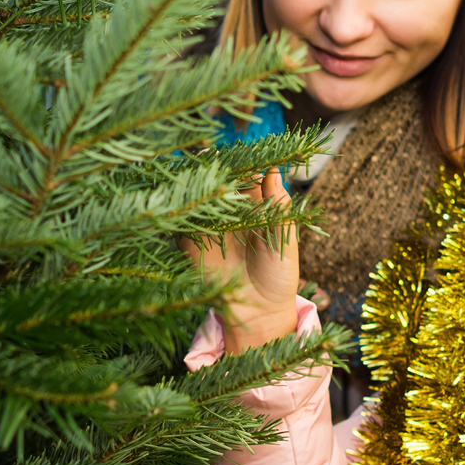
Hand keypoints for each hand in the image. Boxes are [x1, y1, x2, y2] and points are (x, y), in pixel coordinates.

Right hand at [183, 170, 299, 351]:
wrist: (259, 313)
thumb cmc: (278, 277)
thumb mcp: (285, 240)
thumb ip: (279, 207)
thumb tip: (274, 170)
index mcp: (256, 207)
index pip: (247, 176)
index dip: (244, 162)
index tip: (242, 151)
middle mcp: (231, 213)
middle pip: (220, 182)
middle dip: (215, 166)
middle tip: (210, 152)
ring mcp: (210, 226)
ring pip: (200, 197)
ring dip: (195, 182)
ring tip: (193, 166)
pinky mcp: (190, 243)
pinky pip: (181, 221)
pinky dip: (179, 206)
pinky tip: (181, 196)